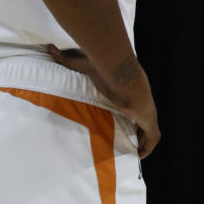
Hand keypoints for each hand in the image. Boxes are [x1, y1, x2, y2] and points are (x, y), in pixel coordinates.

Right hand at [46, 45, 160, 157]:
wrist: (121, 76)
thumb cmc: (105, 70)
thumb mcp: (82, 65)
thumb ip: (66, 58)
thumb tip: (49, 47)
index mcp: (126, 92)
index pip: (130, 105)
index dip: (126, 114)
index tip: (119, 123)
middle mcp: (139, 102)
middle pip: (142, 120)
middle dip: (136, 132)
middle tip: (126, 144)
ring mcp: (147, 111)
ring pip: (149, 131)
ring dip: (143, 142)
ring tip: (132, 153)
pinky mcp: (150, 120)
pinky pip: (153, 138)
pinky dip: (148, 148)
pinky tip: (139, 156)